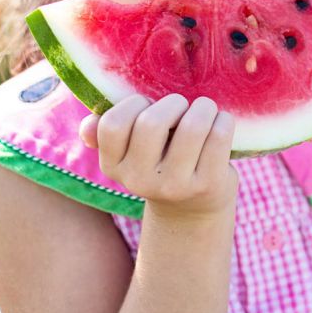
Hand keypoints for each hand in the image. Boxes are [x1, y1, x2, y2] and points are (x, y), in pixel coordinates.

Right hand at [79, 94, 237, 219]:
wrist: (193, 209)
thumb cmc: (161, 164)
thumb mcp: (131, 154)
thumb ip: (108, 135)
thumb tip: (88, 126)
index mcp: (114, 166)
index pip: (113, 125)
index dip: (134, 104)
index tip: (149, 105)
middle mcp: (140, 180)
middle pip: (152, 123)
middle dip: (173, 103)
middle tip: (183, 106)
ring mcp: (176, 185)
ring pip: (192, 127)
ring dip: (203, 108)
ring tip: (205, 110)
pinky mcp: (208, 185)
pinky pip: (219, 137)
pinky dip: (224, 121)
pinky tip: (221, 123)